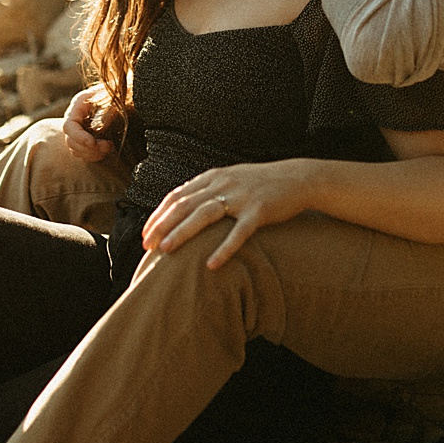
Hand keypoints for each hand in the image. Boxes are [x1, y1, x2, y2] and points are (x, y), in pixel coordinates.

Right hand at [60, 85, 116, 162]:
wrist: (129, 97)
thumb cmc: (121, 95)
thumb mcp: (114, 99)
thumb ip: (105, 111)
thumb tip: (96, 128)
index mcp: (78, 106)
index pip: (69, 126)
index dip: (79, 137)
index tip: (93, 143)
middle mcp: (76, 119)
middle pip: (71, 141)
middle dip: (89, 148)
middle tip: (108, 146)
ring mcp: (80, 130)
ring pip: (77, 150)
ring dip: (93, 153)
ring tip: (110, 147)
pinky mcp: (87, 139)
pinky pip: (84, 153)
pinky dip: (95, 156)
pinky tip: (107, 150)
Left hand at [142, 160, 311, 268]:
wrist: (298, 178)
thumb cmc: (262, 183)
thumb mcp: (231, 179)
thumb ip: (208, 190)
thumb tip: (183, 208)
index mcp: (213, 177)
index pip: (177, 195)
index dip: (158, 215)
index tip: (145, 233)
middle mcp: (223, 184)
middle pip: (184, 205)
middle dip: (162, 225)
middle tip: (147, 246)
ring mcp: (240, 197)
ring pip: (204, 215)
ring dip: (182, 233)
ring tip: (166, 250)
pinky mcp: (259, 211)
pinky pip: (238, 232)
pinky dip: (224, 249)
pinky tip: (212, 265)